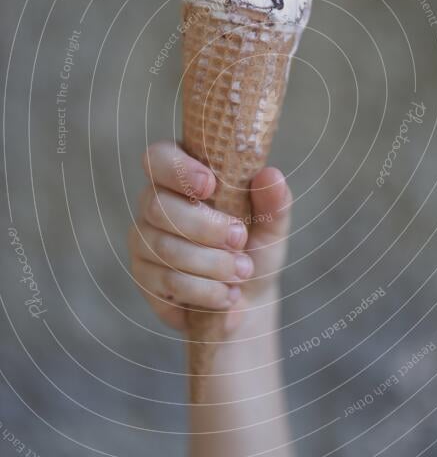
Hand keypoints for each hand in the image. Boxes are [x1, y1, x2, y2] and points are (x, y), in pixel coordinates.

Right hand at [128, 141, 291, 335]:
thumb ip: (273, 200)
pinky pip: (167, 281)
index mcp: (182, 177)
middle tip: (240, 240)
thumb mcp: (271, 225)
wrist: (247, 298)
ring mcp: (143, 240)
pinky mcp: (143, 276)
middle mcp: (154, 203)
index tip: (211, 186)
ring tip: (242, 272)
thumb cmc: (253, 249)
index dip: (178, 169)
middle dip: (205, 227)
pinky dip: (205, 290)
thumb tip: (271, 176)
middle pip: (159, 206)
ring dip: (211, 263)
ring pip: (165, 248)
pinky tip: (227, 293)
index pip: (159, 158)